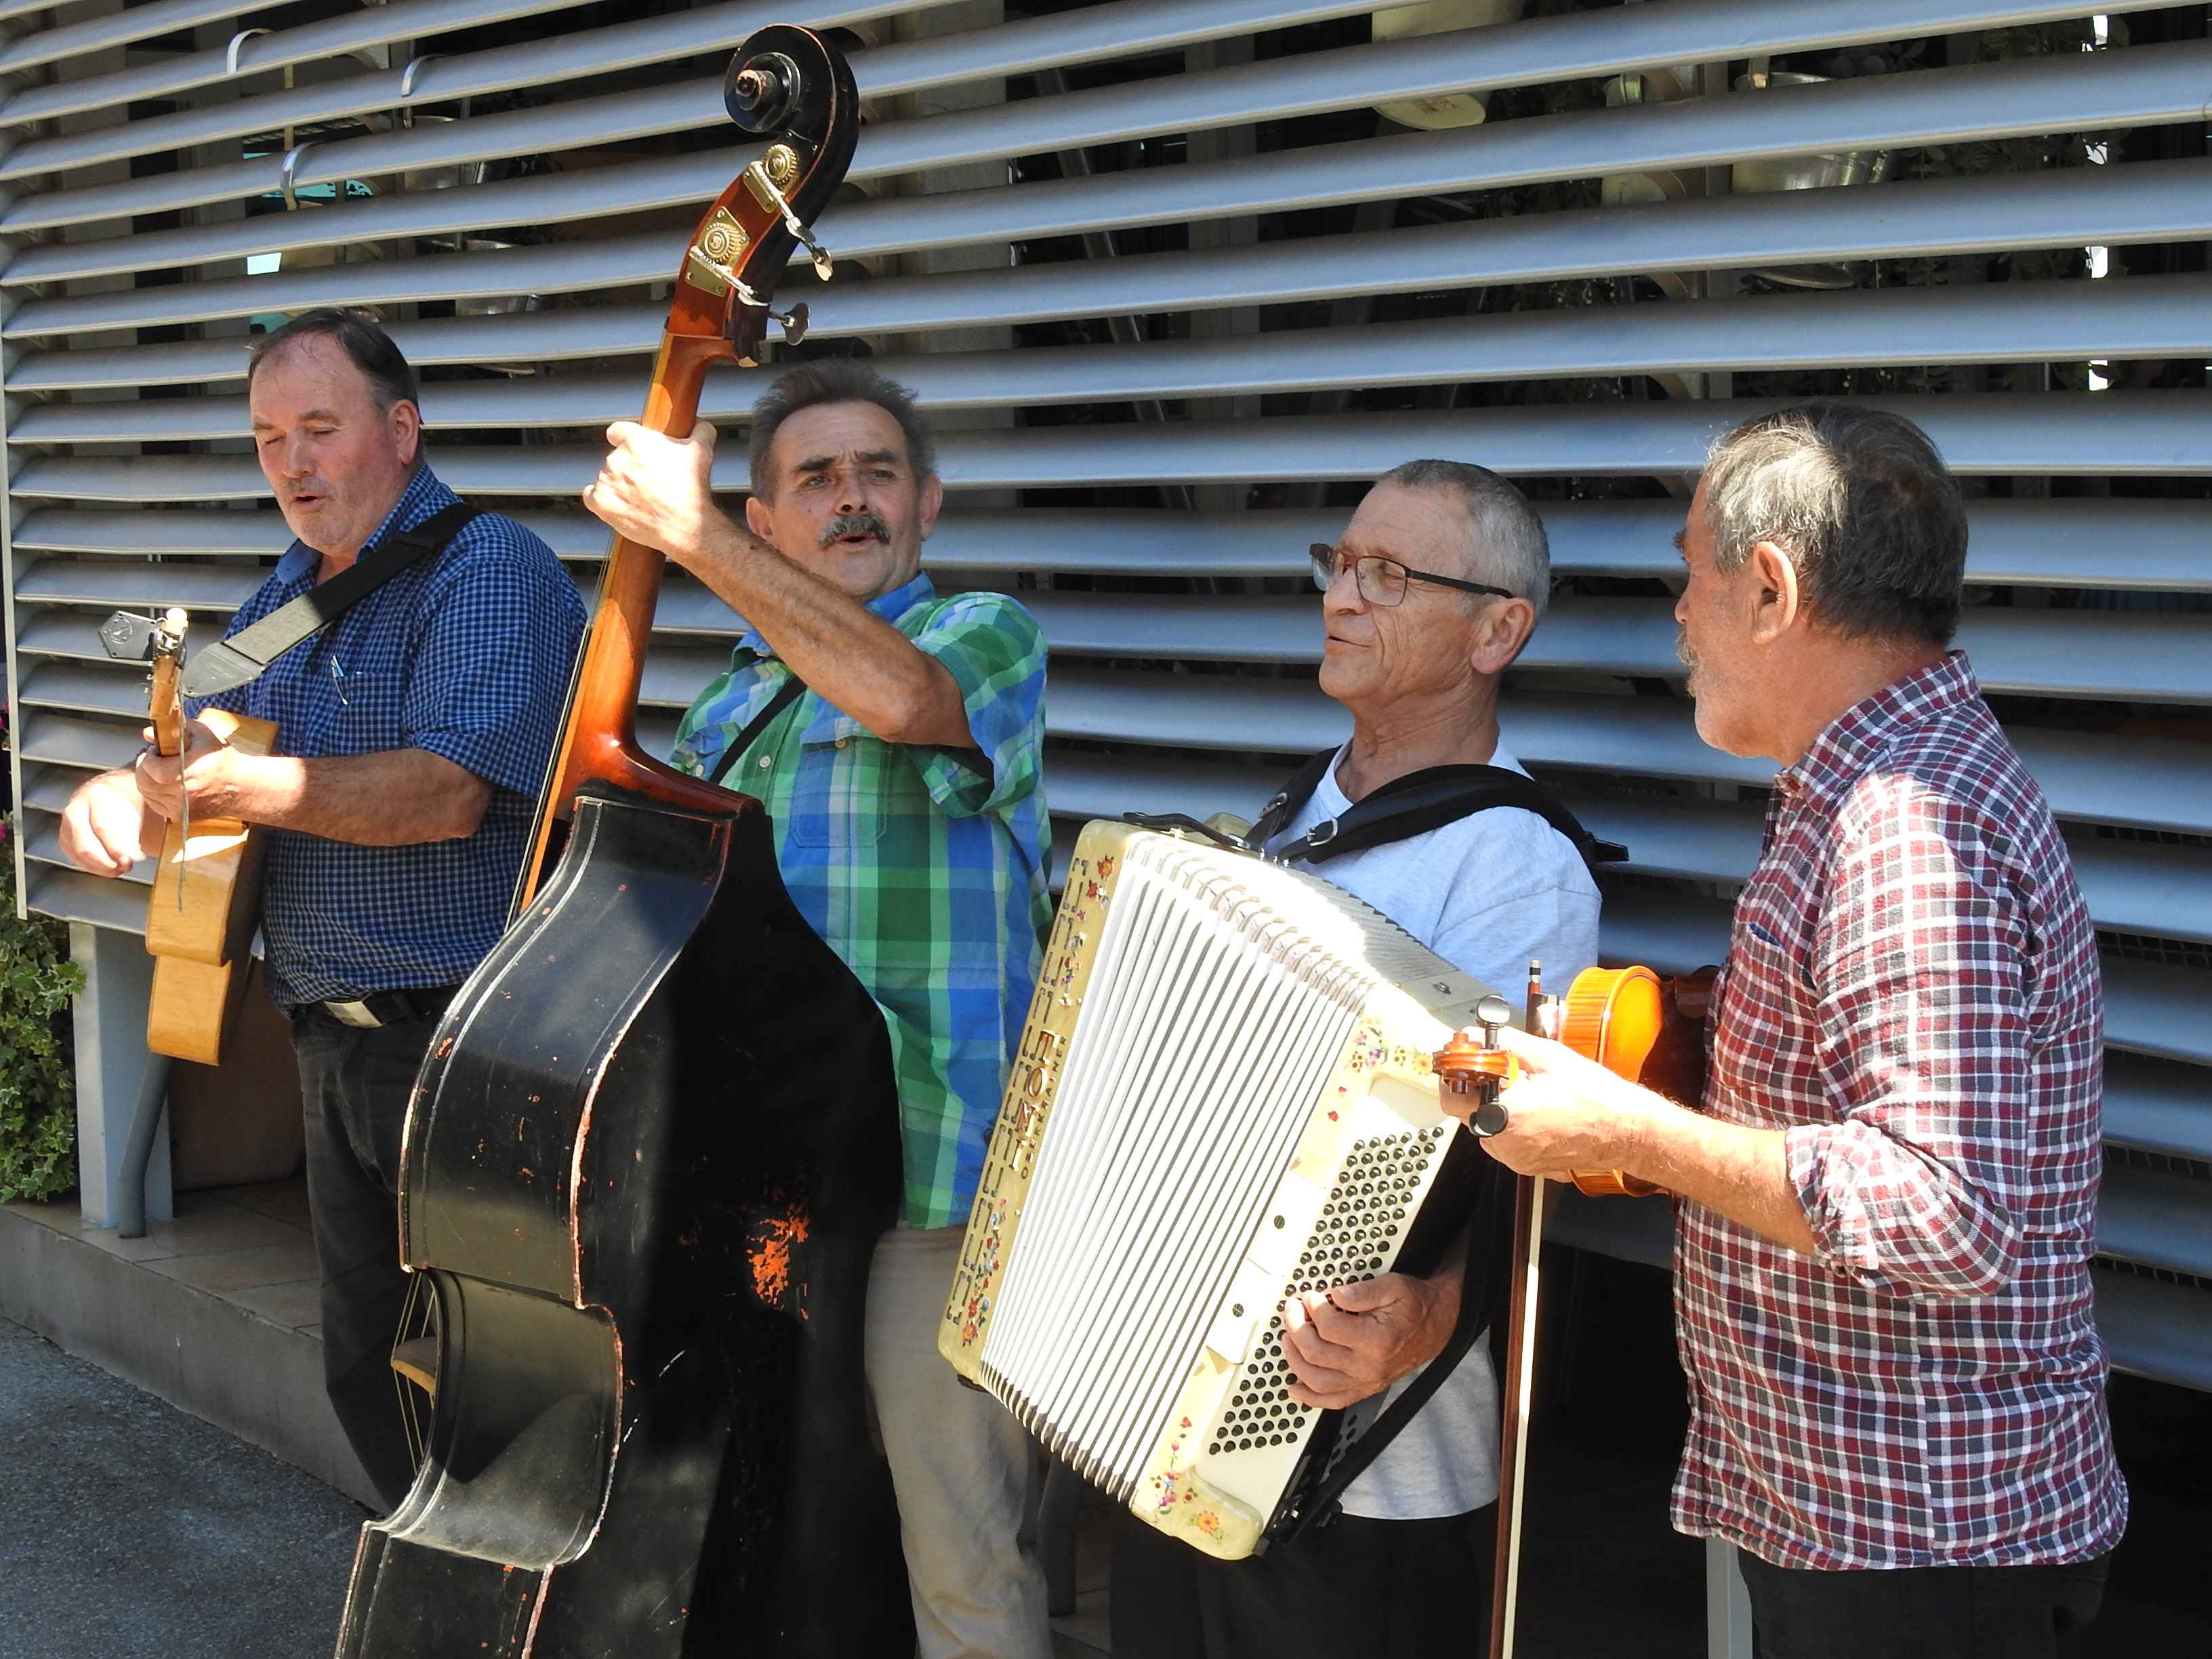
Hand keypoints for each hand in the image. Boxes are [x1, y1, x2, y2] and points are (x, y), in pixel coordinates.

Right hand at [59, 769, 153, 875]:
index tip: (131, 860)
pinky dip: (92, 867)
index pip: (103, 827)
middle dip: (107, 862)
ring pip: (78, 853)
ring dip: (101, 867)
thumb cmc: (134, 798)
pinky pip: (75, 857)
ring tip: (122, 868)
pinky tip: (109, 868)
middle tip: (127, 866)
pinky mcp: (66, 836)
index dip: (116, 848)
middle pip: (86, 845)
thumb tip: (146, 845)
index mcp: (98, 795)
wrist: (117, 790)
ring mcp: (68, 823)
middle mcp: (78, 808)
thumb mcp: (145, 801)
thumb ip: (147, 819)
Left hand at [133, 719, 232, 823]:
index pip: (150, 768)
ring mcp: (179, 807)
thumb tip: (148, 733)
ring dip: (148, 779)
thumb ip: (176, 730)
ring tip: (162, 770)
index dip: (149, 757)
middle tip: (155, 759)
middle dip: (145, 768)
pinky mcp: (178, 815)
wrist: (240, 787)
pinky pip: (153, 803)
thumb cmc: (223, 760)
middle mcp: (181, 794)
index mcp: (186, 773)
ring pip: (146, 793)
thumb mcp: (204, 735)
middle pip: (144, 782)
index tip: (157, 750)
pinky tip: (166, 783)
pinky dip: (154, 792)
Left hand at [582, 419, 724, 565]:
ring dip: (619, 483)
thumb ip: (699, 430)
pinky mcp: (600, 503)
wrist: (684, 525)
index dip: (625, 438)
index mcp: (636, 440)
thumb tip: (699, 424)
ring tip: (641, 497)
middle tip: (649, 479)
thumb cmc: (691, 489)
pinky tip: (619, 503)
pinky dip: (602, 498)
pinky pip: (592, 495)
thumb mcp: (702, 451)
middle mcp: (616, 458)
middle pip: (616, 456)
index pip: (617, 430)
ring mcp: (606, 481)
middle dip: (630, 466)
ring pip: (607, 476)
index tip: (632, 446)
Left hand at [1279, 1269, 1459, 1410]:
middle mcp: (1370, 1367)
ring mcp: (1366, 1382)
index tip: (1310, 1296)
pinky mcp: (1365, 1389)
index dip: (1313, 1307)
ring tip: (1287, 1338)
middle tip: (1292, 1309)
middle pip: (1316, 1353)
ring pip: (1317, 1380)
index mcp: (1377, 1340)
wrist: (1436, 1326)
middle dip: (1296, 1328)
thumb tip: (1334, 1295)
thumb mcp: (1393, 1286)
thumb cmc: (1414, 1306)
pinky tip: (1294, 1387)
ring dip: (1294, 1359)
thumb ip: (1362, 1291)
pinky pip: (1332, 1401)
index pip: (1329, 1327)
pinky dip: (1310, 1398)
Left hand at [1462, 1024, 1652, 1180]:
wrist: (1626, 1130)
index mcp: (1504, 1114)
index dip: (1456, 1075)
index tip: (1465, 1060)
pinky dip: (1511, 1123)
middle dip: (1480, 1088)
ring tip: (1526, 1090)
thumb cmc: (1593, 1095)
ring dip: (1496, 1105)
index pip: (1453, 1097)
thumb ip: (1506, 1044)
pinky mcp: (1527, 1165)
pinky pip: (1505, 1141)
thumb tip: (1476, 1034)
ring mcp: (1515, 1158)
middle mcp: (1504, 1143)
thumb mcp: (1548, 1056)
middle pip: (1468, 1111)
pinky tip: (1536, 1109)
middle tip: (1502, 1070)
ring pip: (1486, 1126)